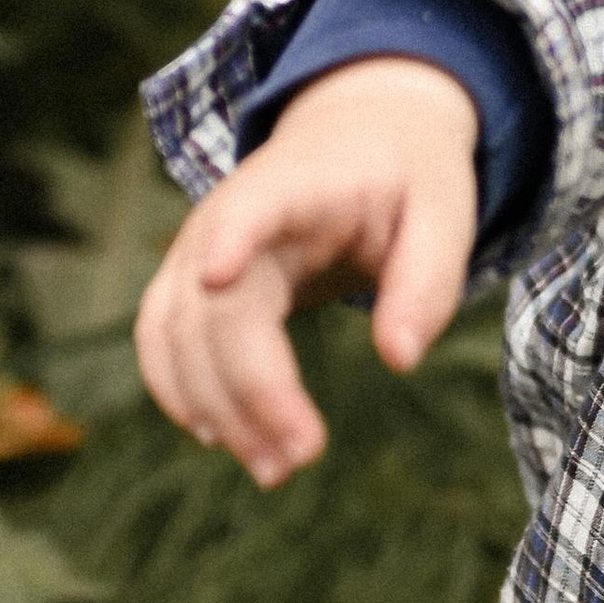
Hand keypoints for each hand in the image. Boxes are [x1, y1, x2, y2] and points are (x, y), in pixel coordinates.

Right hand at [133, 55, 481, 485]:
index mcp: (297, 184)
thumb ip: (426, 284)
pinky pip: (159, 340)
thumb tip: (400, 359)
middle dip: (251, 388)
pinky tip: (222, 439)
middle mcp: (228, 214)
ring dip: (215, 407)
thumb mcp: (444, 215)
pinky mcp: (186, 280)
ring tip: (274, 469)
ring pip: (176, 334)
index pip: (253, 205)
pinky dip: (179, 392)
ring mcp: (196, 246)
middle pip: (216, 307)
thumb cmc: (406, 177)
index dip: (232, 237)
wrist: (358, 133)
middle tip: (303, 456)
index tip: (217, 276)